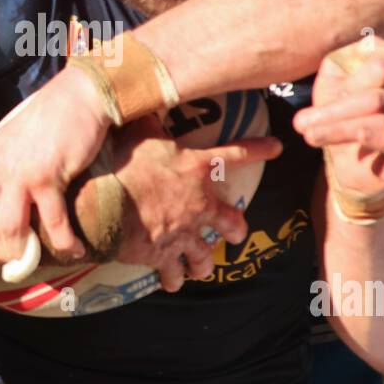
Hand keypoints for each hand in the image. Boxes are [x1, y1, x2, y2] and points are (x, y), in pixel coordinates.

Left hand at [0, 67, 111, 263]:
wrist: (77, 97)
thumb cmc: (45, 123)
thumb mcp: (7, 146)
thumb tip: (1, 214)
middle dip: (5, 252)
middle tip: (23, 257)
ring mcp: (18, 173)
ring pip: (10, 231)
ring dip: (28, 253)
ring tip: (43, 256)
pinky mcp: (47, 176)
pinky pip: (52, 223)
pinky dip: (65, 243)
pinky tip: (75, 248)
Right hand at [109, 116, 282, 292]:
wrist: (106, 205)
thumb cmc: (125, 166)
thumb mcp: (141, 134)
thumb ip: (150, 122)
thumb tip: (146, 102)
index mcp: (197, 170)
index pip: (236, 154)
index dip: (259, 149)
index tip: (277, 147)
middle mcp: (199, 205)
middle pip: (230, 222)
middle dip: (235, 229)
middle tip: (236, 233)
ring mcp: (184, 234)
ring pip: (205, 256)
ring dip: (204, 263)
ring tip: (202, 267)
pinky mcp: (164, 255)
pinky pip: (174, 273)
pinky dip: (173, 278)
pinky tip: (172, 281)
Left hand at [292, 36, 383, 199]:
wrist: (353, 167)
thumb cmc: (343, 118)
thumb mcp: (336, 85)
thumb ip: (350, 59)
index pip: (381, 67)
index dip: (349, 80)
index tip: (322, 92)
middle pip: (375, 97)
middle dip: (334, 110)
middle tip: (300, 122)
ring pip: (379, 119)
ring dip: (339, 128)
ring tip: (310, 136)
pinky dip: (373, 137)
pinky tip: (356, 139)